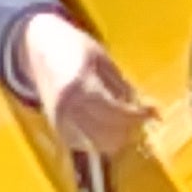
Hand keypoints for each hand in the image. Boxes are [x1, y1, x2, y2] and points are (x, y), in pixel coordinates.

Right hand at [12, 10, 150, 156]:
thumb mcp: (102, 59)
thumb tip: (143, 106)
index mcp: (82, 85)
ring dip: (115, 137)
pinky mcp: (56, 127)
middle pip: (109, 135)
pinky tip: (106, 125)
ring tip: (125, 121)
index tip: (154, 113)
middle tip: (140, 116)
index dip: (140, 116)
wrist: (37, 48)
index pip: (118, 113)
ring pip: (97, 144)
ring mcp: (60, 120)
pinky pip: (84, 144)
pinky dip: (99, 139)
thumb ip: (121, 85)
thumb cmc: (72, 47)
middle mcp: (68, 108)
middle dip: (129, 129)